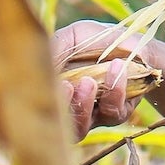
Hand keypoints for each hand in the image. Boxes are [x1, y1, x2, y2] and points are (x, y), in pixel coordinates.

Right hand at [51, 21, 150, 139]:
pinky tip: (117, 67)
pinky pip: (113, 111)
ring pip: (82, 127)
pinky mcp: (117, 114)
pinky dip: (115, 90)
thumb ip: (56, 48)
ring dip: (84, 104)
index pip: (40, 107)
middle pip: (53, 125)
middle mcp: (68, 109)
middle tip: (69, 86)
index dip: (41, 102)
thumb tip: (34, 61)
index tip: (49, 82)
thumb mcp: (71, 37)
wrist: (130, 42)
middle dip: (59, 108)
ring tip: (90, 81)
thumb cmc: (93, 41)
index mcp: (53, 91)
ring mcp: (91, 116)